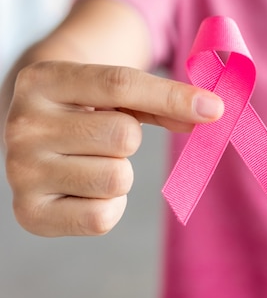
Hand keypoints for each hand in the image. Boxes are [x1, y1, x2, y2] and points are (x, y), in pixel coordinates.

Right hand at [3, 61, 223, 236]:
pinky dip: (110, 207)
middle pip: (123, 136)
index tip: (215, 109)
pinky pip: (102, 218)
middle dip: (130, 138)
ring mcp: (21, 171)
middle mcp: (22, 125)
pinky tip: (87, 188)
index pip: (120, 84)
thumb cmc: (84, 107)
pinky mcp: (29, 213)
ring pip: (116, 178)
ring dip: (120, 172)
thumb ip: (161, 100)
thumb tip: (210, 113)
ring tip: (92, 161)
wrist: (32, 132)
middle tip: (104, 136)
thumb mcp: (113, 91)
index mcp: (43, 80)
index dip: (173, 97)